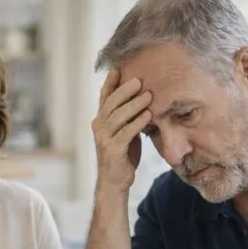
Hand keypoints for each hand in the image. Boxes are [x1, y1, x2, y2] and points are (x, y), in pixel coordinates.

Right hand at [91, 68, 152, 194]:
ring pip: (118, 117)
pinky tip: (148, 115)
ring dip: (134, 105)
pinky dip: (137, 123)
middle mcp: (99, 127)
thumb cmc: (123, 155)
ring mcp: (104, 139)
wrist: (115, 181)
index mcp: (101, 120)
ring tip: (148, 95)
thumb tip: (143, 97)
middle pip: (111, 103)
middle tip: (139, 80)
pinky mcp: (112, 150)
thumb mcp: (124, 131)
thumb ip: (128, 117)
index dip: (111, 82)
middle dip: (125, 90)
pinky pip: (126, 133)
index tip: (119, 67)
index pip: (104, 97)